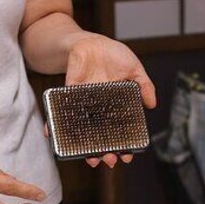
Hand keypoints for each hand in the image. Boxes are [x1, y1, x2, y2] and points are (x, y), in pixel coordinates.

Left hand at [59, 32, 155, 168]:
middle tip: (109, 160)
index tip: (127, 157)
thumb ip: (144, 85)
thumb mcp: (134, 69)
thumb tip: (152, 104)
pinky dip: (53, 124)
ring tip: (90, 159)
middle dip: (106, 153)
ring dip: (84, 148)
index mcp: (117, 109)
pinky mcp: (69, 98)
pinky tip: (51, 134)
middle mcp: (100, 113)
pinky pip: (60, 114)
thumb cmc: (114, 56)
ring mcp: (84, 107)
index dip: (125, 147)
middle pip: (103, 139)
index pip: (122, 133)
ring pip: (84, 133)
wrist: (91, 43)